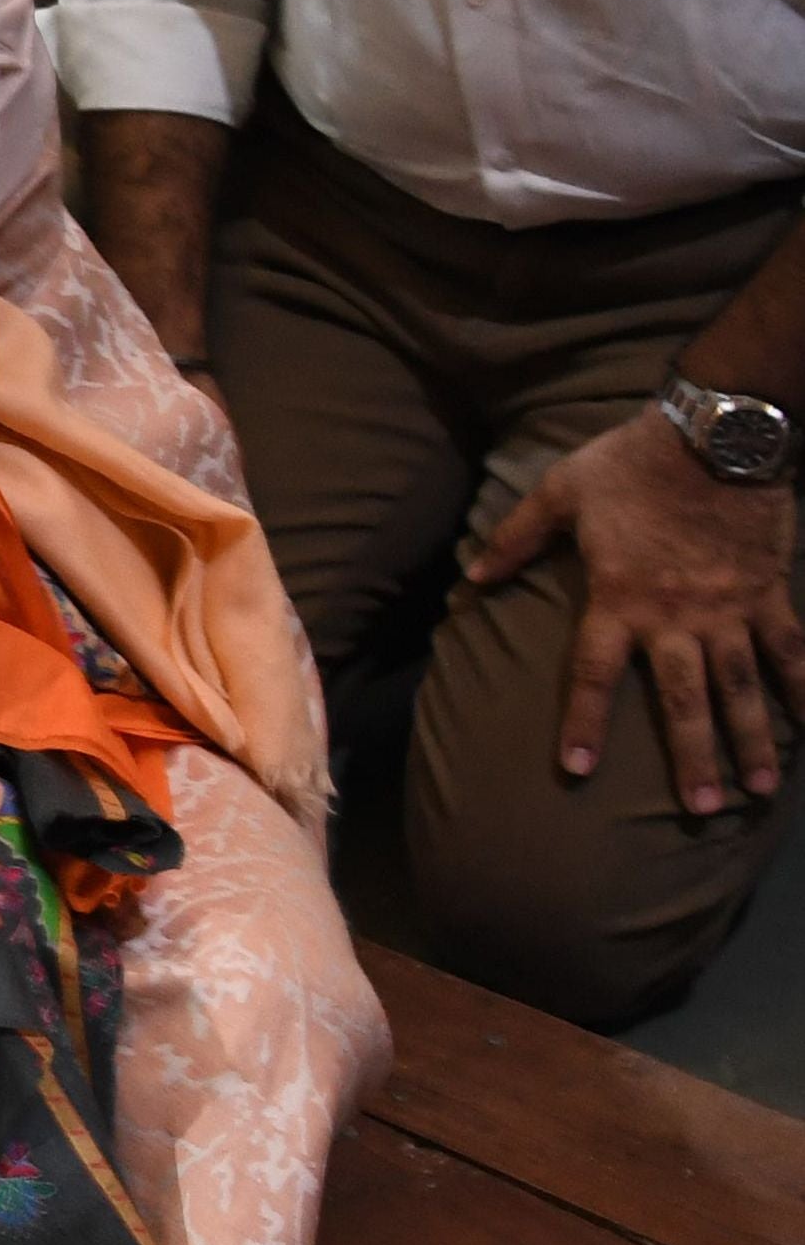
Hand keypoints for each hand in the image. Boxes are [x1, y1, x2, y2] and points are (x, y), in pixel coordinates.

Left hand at [471, 408, 804, 815]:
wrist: (713, 434)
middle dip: (692, 757)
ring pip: (741, 687)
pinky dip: (804, 687)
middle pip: (682, 699)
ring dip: (751, 739)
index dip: (583, 722)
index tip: (575, 770)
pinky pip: (792, 650)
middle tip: (700, 810)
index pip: (592, 674)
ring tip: (757, 790)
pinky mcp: (770, 594)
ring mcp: (729, 609)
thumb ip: (516, 539)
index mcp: (618, 598)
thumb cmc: (630, 463)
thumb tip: (473, 576)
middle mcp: (674, 616)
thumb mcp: (559, 493)